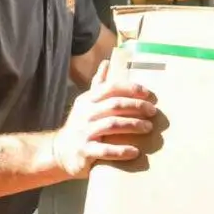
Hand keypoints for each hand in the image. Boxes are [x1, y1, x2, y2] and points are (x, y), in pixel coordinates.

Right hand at [52, 60, 158, 178]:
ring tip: (148, 128)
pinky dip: (121, 151)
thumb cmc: (80, 125)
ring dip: (133, 125)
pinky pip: (105, 150)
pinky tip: (135, 152)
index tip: (147, 93)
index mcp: (87, 100)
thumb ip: (98, 85)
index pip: (110, 88)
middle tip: (153, 112)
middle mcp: (85, 114)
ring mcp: (84, 132)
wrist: (61, 151)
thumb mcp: (86, 103)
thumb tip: (107, 62)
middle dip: (136, 106)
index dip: (130, 88)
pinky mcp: (85, 151)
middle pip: (114, 105)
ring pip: (112, 125)